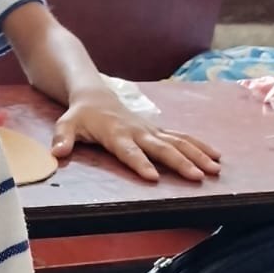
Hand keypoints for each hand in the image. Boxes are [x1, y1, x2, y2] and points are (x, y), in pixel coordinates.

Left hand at [52, 87, 220, 182]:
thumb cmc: (79, 116)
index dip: (140, 163)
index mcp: (116, 134)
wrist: (94, 96)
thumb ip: (62, 139)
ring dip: (198, 155)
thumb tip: (57, 152)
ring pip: (178, 142)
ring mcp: (151, 130)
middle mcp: (138, 131)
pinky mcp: (159, 130)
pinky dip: (200, 146)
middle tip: (198, 176)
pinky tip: (216, 157)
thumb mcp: (66, 125)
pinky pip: (182, 137)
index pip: (129, 152)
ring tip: (215, 170)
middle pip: (162, 148)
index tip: (153, 176)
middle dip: (181, 162)